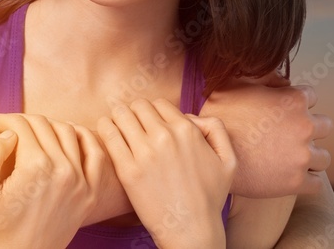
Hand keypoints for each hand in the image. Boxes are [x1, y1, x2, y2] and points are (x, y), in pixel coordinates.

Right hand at [0, 114, 103, 247]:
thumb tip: (10, 133)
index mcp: (35, 167)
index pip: (19, 125)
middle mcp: (62, 170)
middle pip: (42, 124)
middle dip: (18, 120)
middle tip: (1, 126)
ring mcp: (80, 182)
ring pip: (68, 132)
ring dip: (47, 124)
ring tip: (29, 129)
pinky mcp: (88, 194)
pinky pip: (96, 155)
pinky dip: (85, 138)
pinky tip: (70, 133)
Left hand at [99, 99, 234, 248]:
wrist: (192, 230)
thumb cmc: (209, 197)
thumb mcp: (228, 160)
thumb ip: (216, 129)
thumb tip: (190, 116)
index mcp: (187, 131)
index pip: (159, 103)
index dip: (153, 112)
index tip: (149, 123)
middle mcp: (165, 137)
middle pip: (138, 105)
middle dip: (135, 113)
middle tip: (132, 125)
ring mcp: (145, 153)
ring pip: (120, 114)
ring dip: (118, 118)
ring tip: (118, 128)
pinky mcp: (127, 169)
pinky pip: (108, 133)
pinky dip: (105, 128)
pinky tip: (108, 133)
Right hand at [202, 80, 331, 196]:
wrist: (207, 153)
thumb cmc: (217, 116)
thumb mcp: (233, 84)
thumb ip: (263, 77)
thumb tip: (282, 79)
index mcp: (292, 100)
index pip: (311, 96)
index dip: (297, 102)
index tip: (285, 111)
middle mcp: (303, 126)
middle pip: (325, 126)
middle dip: (309, 129)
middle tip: (289, 135)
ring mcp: (302, 155)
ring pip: (323, 157)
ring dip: (310, 157)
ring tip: (289, 158)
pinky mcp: (297, 181)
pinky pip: (317, 182)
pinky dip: (306, 180)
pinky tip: (288, 175)